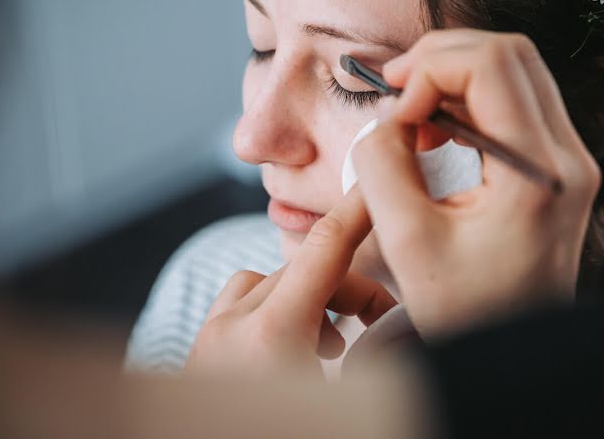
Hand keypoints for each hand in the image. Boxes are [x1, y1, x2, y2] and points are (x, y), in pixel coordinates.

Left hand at [184, 188, 396, 377]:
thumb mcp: (347, 415)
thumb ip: (382, 364)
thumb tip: (407, 335)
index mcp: (270, 337)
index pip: (326, 248)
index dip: (359, 210)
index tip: (378, 187)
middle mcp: (231, 330)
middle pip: (301, 270)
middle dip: (347, 288)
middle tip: (380, 324)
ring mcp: (207, 344)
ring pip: (263, 284)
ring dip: (305, 300)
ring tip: (331, 346)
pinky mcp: (196, 362)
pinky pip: (236, 309)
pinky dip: (271, 316)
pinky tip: (291, 356)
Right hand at [352, 29, 600, 336]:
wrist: (519, 350)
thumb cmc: (465, 310)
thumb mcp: (407, 243)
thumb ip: (381, 166)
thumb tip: (383, 117)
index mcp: (540, 174)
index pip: (491, 65)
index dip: (430, 70)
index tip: (394, 113)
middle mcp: (568, 156)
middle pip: (509, 51)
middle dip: (441, 58)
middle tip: (395, 92)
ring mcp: (570, 158)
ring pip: (514, 68)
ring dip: (453, 75)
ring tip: (411, 116)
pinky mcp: (559, 164)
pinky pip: (516, 99)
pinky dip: (467, 99)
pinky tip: (435, 130)